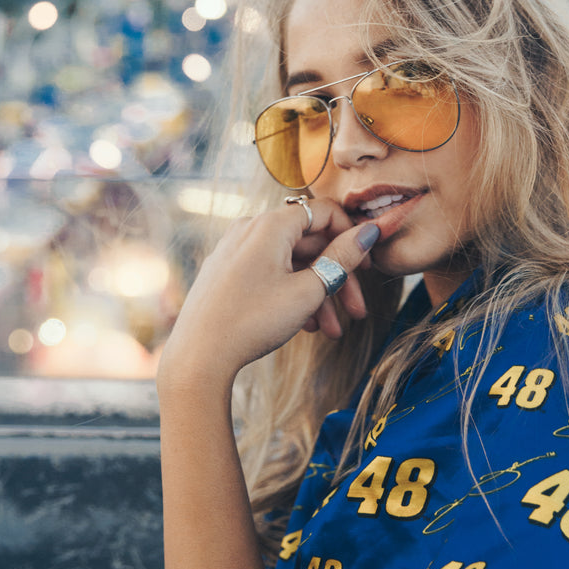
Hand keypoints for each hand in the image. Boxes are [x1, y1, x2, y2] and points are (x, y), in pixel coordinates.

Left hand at [157, 198, 380, 388]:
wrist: (198, 356)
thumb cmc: (252, 321)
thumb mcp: (307, 291)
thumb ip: (342, 259)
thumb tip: (370, 231)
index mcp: (270, 225)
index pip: (324, 212)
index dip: (351, 236)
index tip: (366, 266)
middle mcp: (250, 229)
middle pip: (308, 243)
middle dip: (337, 277)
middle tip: (357, 309)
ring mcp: (235, 251)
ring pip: (290, 263)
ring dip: (317, 293)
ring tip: (332, 330)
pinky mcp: (227, 272)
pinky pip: (269, 273)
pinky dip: (291, 294)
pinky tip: (305, 326)